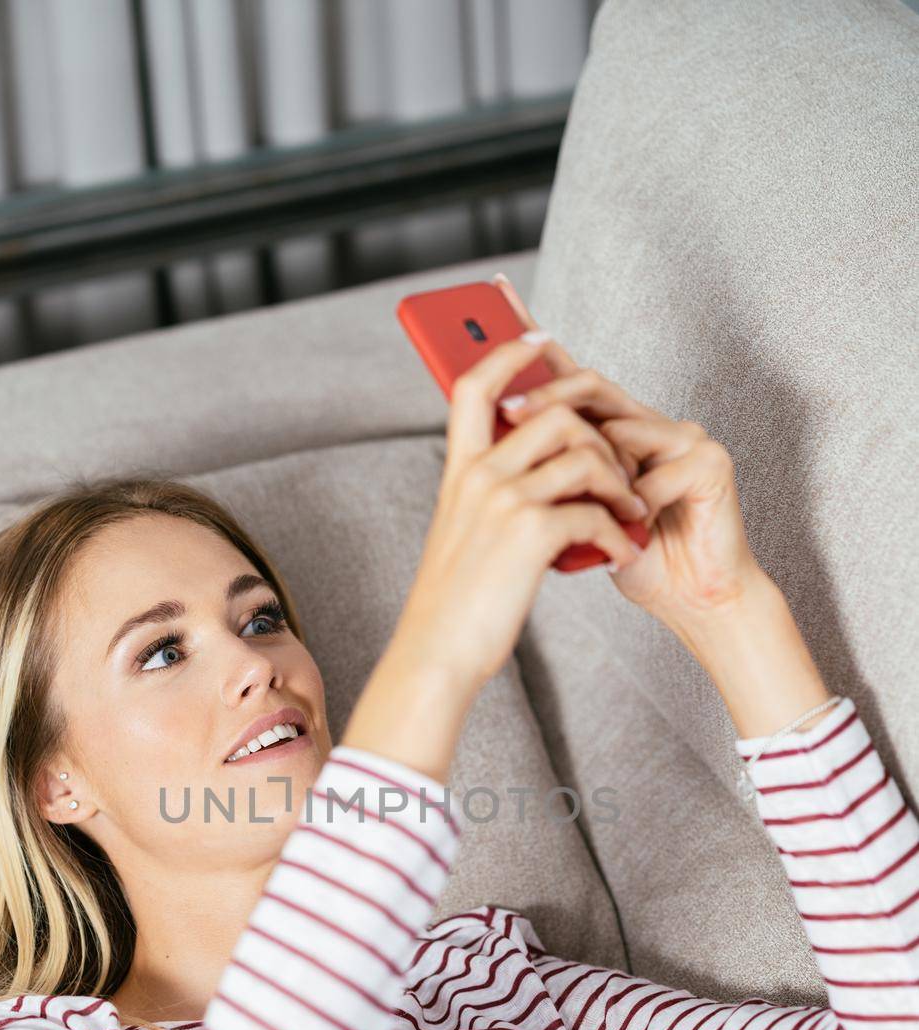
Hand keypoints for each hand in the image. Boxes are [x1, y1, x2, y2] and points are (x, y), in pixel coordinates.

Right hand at [396, 330, 651, 693]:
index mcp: (459, 473)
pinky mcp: (530, 533)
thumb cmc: (452, 605)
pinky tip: (621, 553)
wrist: (437, 653)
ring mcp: (503, 501)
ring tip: (632, 513)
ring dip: (620, 482)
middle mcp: (478, 476)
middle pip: (552, 413)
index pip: (477, 386)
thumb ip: (486, 499)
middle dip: (600, 436)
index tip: (539, 336)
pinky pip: (595, 510)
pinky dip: (619, 532)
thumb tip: (528, 481)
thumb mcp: (462, 537)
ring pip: (583, 454)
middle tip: (622, 471)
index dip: (508, 352)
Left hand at [491, 273, 767, 624]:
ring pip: (618, 429)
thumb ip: (548, 470)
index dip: (534, 342)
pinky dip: (629, 506)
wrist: (693, 602)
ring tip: (570, 500)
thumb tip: (493, 437)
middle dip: (545, 398)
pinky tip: (625, 532)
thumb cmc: (634, 558)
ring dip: (589, 472)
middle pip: (589, 386)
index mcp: (615, 428)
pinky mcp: (710, 462)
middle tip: (509, 411)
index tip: (494, 303)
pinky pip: (652, 472)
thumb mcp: (574, 512)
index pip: (568, 374)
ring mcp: (684, 437)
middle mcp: (650, 422)